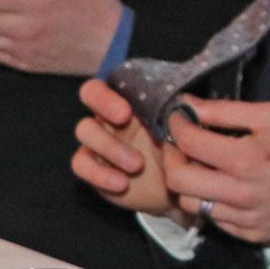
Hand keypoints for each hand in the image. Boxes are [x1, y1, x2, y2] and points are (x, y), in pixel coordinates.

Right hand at [73, 79, 189, 221]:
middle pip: (90, 93)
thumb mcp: (188, 132)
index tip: (127, 111)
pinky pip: (81, 164)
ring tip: (137, 165)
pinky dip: (99, 173)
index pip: (114, 80)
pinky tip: (121, 183)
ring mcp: (99, 139)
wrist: (178, 188)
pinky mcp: (93, 166)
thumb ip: (185, 114)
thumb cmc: (183, 151)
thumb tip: (186, 101)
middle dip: (104, 104)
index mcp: (133, 99)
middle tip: (124, 119)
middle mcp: (111, 113)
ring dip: (110, 146)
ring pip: (85, 130)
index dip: (110, 92)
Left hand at [160, 98, 269, 245]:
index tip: (181, 118)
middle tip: (183, 145)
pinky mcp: (251, 234)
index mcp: (244, 160)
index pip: (188, 143)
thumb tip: (187, 106)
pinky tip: (227, 188)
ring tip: (204, 167)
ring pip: (191, 204)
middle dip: (172, 157)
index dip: (177, 126)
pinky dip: (213, 202)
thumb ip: (225, 111)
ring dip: (190, 183)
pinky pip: (215, 220)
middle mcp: (238, 194)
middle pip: (177, 180)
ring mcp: (244, 219)